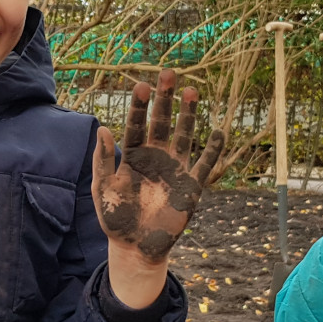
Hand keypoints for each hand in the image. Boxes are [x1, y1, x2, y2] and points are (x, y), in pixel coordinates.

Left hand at [92, 71, 224, 296]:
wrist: (135, 247)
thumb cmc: (116, 218)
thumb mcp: (103, 190)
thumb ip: (102, 161)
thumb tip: (103, 130)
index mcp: (133, 156)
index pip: (136, 125)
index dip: (139, 106)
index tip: (141, 85)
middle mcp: (155, 157)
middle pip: (162, 122)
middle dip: (165, 99)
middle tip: (168, 74)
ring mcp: (174, 169)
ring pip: (184, 136)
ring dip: (189, 114)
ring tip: (192, 91)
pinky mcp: (191, 186)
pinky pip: (204, 165)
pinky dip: (213, 151)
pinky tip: (219, 132)